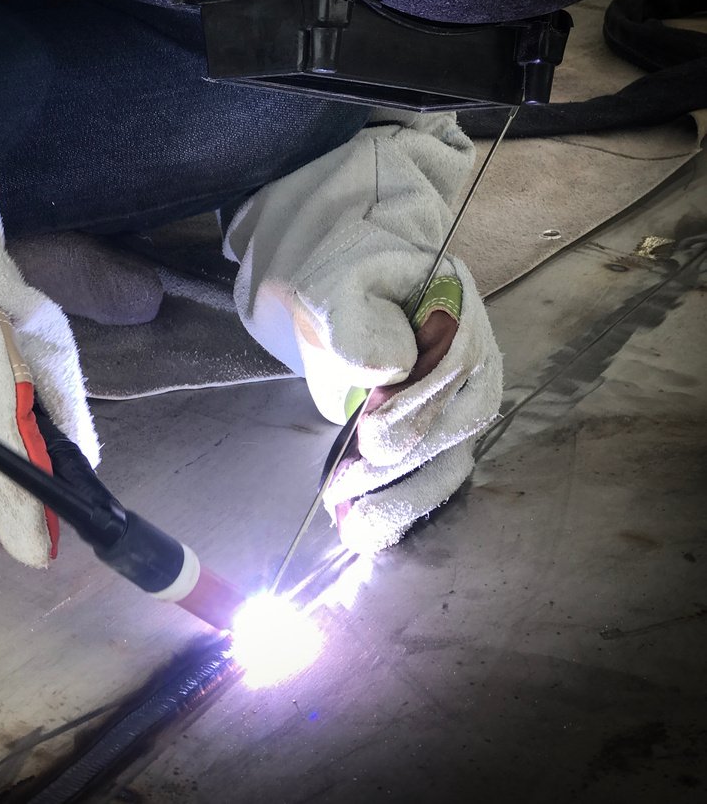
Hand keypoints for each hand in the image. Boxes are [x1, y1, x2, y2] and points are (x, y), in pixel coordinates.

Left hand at [224, 111, 502, 552]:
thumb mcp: (336, 284)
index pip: (453, 365)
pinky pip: (436, 474)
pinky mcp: (441, 432)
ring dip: (407, 498)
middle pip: (459, 422)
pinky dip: (406, 505)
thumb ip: (357, 320)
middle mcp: (476, 357)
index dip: (413, 405)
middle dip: (402, 463)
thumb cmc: (337, 281)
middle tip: (343, 489)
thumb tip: (391, 367)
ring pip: (452, 458)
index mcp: (455, 309)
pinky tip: (372, 530)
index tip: (368, 434)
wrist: (337, 290)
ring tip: (357, 528)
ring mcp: (464, 398)